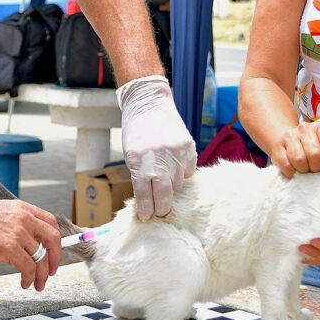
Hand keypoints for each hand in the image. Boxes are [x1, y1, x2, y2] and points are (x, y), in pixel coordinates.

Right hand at [0, 199, 61, 290]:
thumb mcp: (5, 211)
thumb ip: (20, 222)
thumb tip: (31, 241)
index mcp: (25, 209)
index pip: (52, 223)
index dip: (56, 241)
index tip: (53, 253)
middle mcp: (26, 219)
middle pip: (53, 240)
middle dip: (56, 259)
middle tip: (52, 272)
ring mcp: (19, 234)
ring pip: (41, 258)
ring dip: (42, 275)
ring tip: (38, 284)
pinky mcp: (10, 249)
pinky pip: (28, 268)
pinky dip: (29, 279)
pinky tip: (25, 283)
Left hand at [118, 75, 197, 219]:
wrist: (148, 103)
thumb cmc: (136, 131)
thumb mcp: (131, 154)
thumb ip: (140, 176)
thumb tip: (147, 202)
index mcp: (139, 161)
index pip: (144, 195)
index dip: (146, 210)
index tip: (146, 217)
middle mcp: (159, 158)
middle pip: (165, 195)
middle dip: (162, 207)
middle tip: (160, 212)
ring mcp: (176, 152)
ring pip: (178, 184)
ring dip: (172, 187)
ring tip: (165, 180)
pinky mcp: (188, 146)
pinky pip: (189, 171)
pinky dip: (183, 173)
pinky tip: (175, 167)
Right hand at [267, 119, 319, 177]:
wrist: (290, 139)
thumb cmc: (316, 146)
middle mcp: (305, 128)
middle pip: (314, 154)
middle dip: (317, 167)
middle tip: (317, 169)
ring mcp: (289, 136)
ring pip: (299, 160)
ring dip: (305, 170)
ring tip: (306, 169)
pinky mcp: (277, 147)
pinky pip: (286, 165)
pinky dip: (292, 172)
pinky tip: (295, 170)